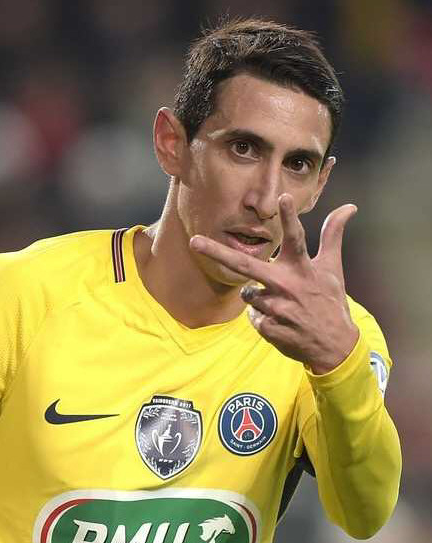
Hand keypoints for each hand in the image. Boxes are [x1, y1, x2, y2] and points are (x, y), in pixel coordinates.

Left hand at [189, 193, 358, 373]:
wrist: (334, 346)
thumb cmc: (330, 301)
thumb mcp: (332, 268)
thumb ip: (332, 236)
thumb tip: (349, 206)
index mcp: (303, 269)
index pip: (296, 238)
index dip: (289, 217)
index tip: (283, 196)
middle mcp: (287, 285)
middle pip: (245, 265)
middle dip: (217, 252)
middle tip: (194, 241)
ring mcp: (276, 308)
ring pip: (248, 294)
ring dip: (259, 296)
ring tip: (284, 305)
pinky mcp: (268, 327)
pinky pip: (252, 316)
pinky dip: (263, 316)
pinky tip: (281, 321)